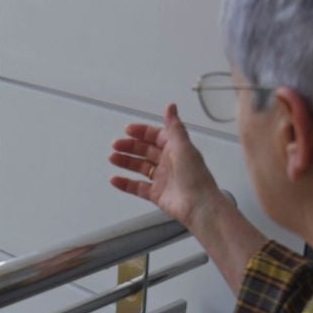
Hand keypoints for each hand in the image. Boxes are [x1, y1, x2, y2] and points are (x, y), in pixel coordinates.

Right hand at [109, 103, 229, 234]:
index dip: (142, 132)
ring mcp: (162, 179)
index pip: (156, 136)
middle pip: (145, 151)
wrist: (199, 206)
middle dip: (130, 146)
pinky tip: (116, 179)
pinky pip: (137, 187)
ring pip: (140, 167)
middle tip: (116, 145)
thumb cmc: (196, 177)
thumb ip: (174, 127)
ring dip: (125, 162)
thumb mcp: (183, 146)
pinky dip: (125, 183)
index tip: (128, 130)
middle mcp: (169, 162)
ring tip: (113, 158)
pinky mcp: (157, 194)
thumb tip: (171, 107)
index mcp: (176, 149)